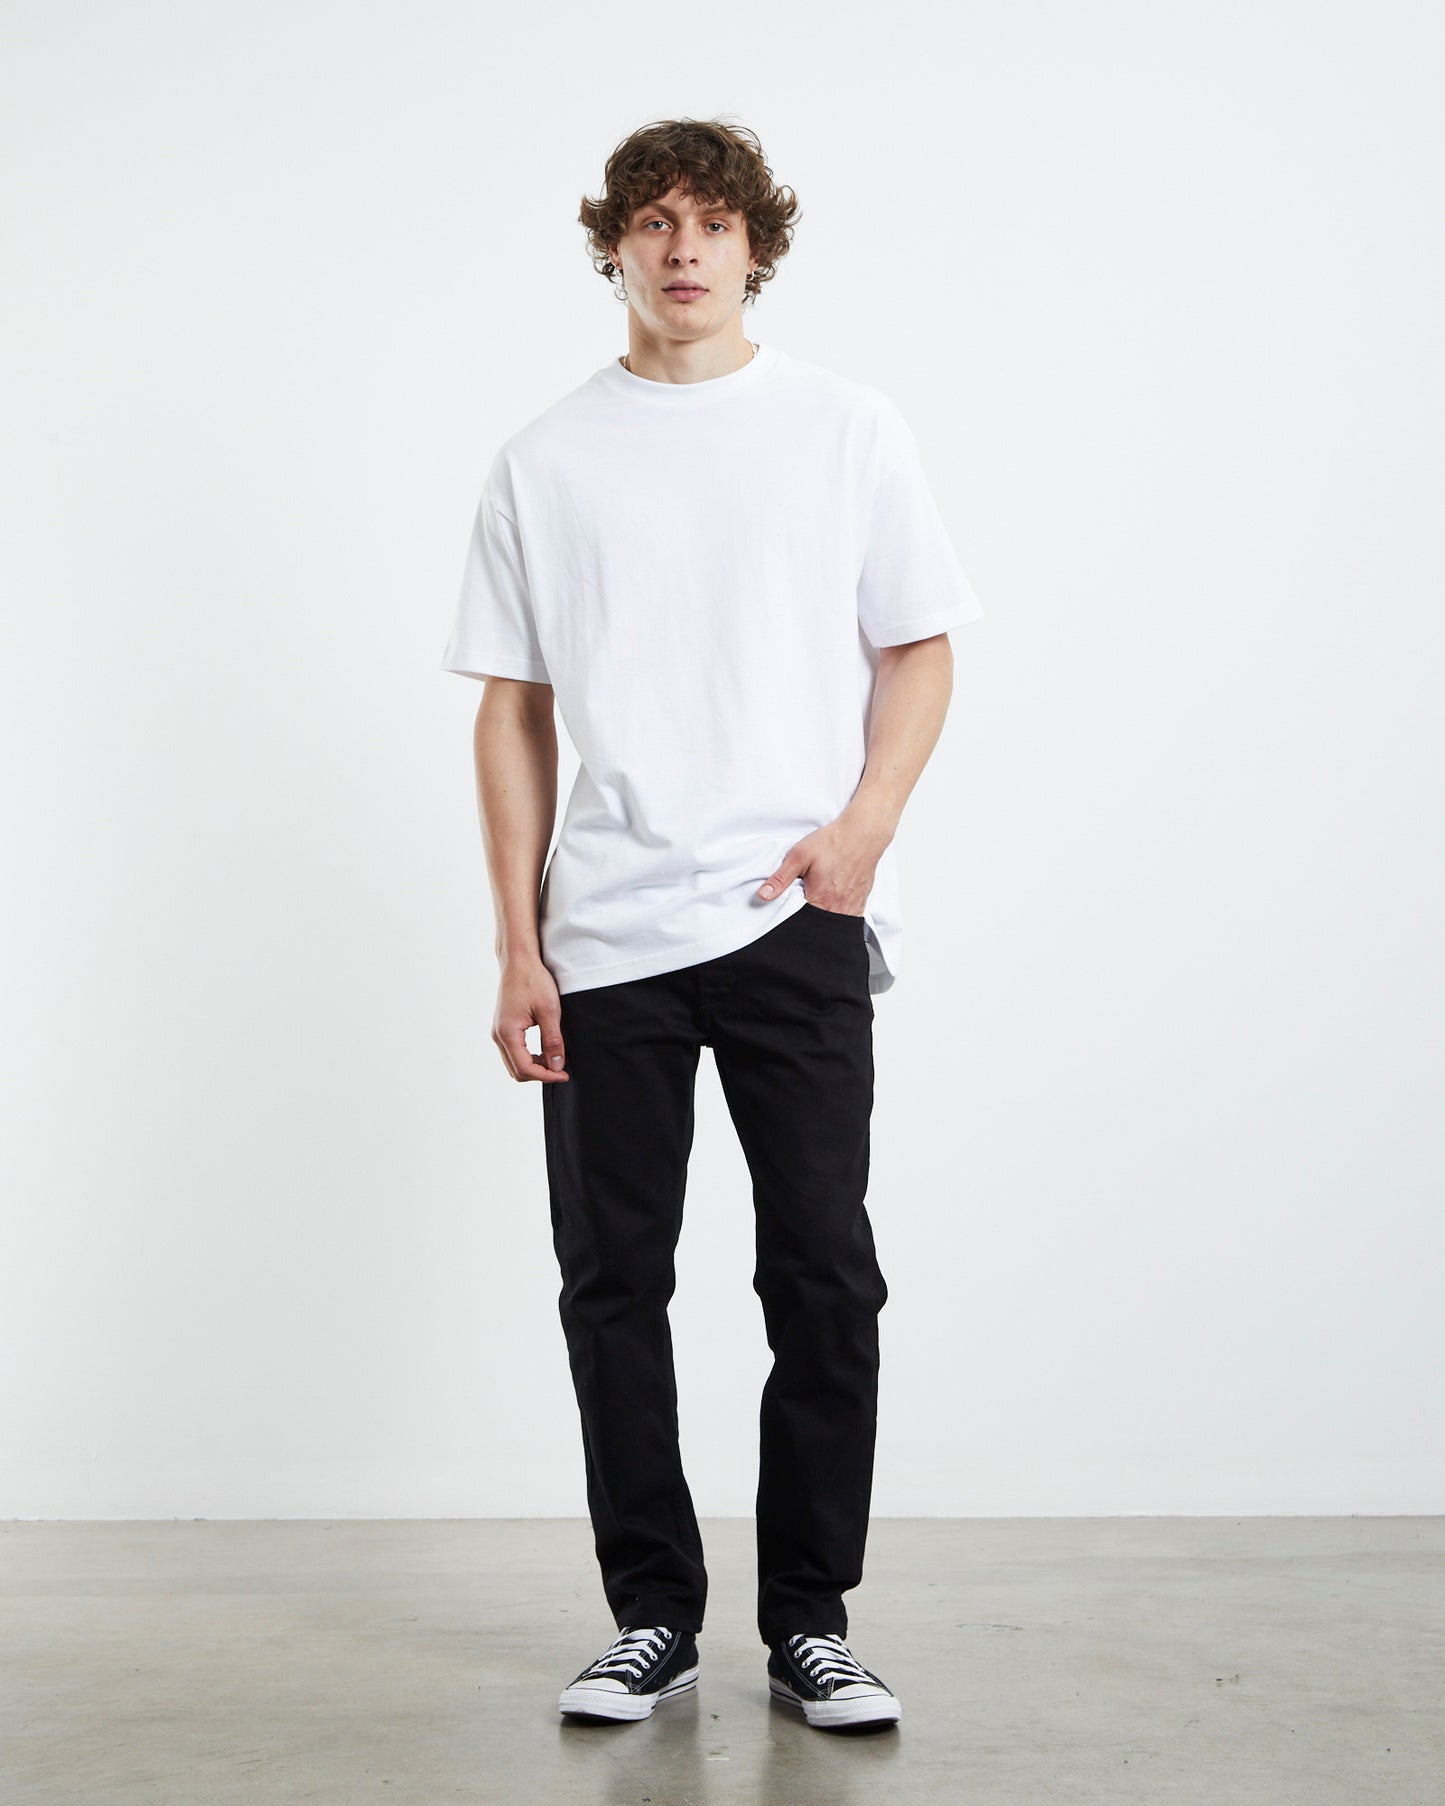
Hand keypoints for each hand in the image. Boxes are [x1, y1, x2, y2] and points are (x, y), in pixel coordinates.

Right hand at [493, 957, 569, 1081]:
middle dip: (540, 1074)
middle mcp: (498, 1035)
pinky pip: (513, 1052)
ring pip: (513, 1063)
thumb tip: (557, 1066)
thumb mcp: (549, 1011)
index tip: (564, 1074)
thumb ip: (552, 1041)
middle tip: (562, 1069)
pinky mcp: (502, 1027)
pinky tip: (545, 1051)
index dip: (546, 1076)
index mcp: (507, 1033)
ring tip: (556, 1060)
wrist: (518, 961)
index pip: (525, 1068)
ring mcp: (498, 1031)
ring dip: (534, 1067)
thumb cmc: (533, 980)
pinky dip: (528, 1058)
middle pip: (516, 1071)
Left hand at [754, 810, 892, 915]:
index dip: (791, 917)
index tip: (790, 906)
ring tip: (819, 898)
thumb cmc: (833, 842)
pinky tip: (832, 902)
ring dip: (823, 917)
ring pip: (832, 924)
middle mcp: (838, 908)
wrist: (862, 834)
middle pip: (817, 925)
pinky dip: (837, 915)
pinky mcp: (860, 903)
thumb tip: (763, 896)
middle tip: (805, 898)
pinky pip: (847, 919)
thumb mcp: (799, 855)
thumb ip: (780, 878)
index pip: (800, 922)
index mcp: (820, 899)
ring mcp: (851, 907)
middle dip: (807, 918)